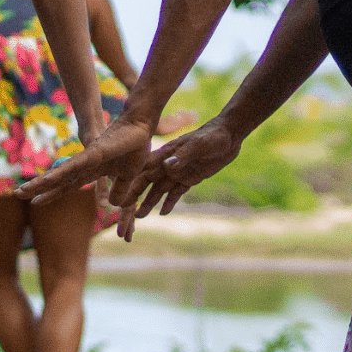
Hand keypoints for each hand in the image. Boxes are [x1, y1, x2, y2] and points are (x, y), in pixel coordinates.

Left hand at [12, 115, 152, 207]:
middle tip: (17, 194)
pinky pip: (72, 167)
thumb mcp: (125, 175)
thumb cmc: (132, 146)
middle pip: (56, 180)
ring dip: (39, 184)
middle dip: (36, 188)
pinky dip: (59, 175)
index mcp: (89, 171)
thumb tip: (111, 205)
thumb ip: (117, 190)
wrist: (139, 125)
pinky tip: (45, 181)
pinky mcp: (91, 154)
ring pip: (58, 174)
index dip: (50, 193)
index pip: (65, 185)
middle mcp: (83, 164)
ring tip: (21, 191)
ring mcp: (85, 159)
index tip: (34, 203)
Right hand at [114, 115, 241, 239]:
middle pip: (148, 181)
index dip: (132, 181)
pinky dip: (169, 202)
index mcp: (166, 153)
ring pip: (160, 189)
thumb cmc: (213, 135)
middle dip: (137, 195)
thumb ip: (183, 156)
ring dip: (150, 202)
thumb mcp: (199, 145)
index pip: (145, 169)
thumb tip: (167, 167)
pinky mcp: (190, 178)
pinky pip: (177, 192)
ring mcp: (179, 171)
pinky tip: (163, 213)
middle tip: (125, 209)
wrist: (230, 134)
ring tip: (140, 216)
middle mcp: (169, 163)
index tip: (122, 193)